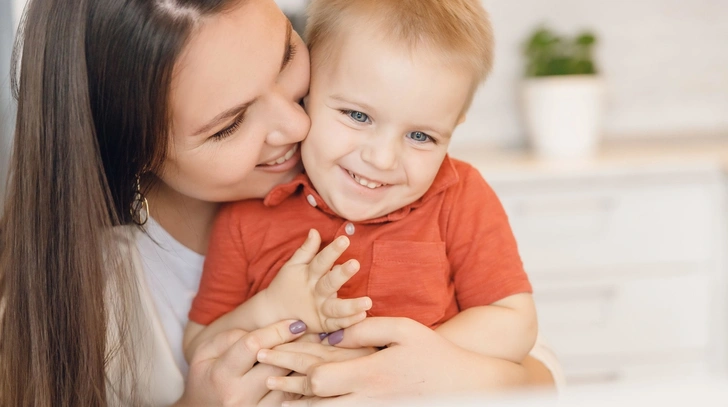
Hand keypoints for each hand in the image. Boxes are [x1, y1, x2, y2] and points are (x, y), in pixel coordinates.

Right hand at [177, 320, 307, 406]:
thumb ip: (230, 337)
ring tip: (317, 352)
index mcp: (221, 374)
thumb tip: (264, 333)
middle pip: (276, 366)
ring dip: (303, 367)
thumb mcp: (206, 352)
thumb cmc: (206, 377)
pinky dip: (300, 385)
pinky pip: (290, 401)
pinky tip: (308, 373)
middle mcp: (237, 396)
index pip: (253, 346)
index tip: (296, 323)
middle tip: (316, 334)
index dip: (277, 331)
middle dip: (297, 348)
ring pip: (287, 386)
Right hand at [264, 229, 371, 332]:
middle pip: (329, 283)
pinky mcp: (323, 325)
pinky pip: (337, 325)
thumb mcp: (293, 266)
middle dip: (342, 274)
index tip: (345, 239)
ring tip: (368, 302)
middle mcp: (315, 293)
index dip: (332, 250)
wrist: (272, 314)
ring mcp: (319, 311)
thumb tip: (315, 230)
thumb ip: (306, 250)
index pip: (321, 261)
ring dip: (352, 306)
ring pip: (336, 309)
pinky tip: (363, 315)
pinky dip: (350, 321)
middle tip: (355, 263)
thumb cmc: (287, 286)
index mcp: (308, 276)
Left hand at [266, 318, 530, 405]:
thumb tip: (331, 334)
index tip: (268, 352)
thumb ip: (364, 329)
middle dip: (285, 384)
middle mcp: (366, 397)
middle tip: (262, 373)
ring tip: (272, 393)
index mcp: (370, 373)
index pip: (320, 374)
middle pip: (315, 397)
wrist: (459, 384)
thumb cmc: (432, 352)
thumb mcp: (403, 330)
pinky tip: (303, 402)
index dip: (291, 364)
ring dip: (297, 402)